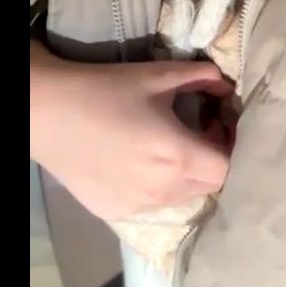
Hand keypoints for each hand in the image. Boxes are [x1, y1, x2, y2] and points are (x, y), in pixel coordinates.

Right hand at [30, 42, 234, 220]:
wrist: (51, 114)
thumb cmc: (108, 90)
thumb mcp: (162, 74)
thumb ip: (204, 78)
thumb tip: (227, 87)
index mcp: (178, 156)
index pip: (228, 169)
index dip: (234, 147)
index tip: (225, 125)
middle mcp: (163, 190)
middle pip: (210, 185)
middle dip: (215, 158)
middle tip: (204, 130)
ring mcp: (138, 206)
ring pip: (183, 196)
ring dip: (189, 173)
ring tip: (173, 144)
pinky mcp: (115, 212)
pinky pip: (154, 203)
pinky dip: (161, 185)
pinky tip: (143, 160)